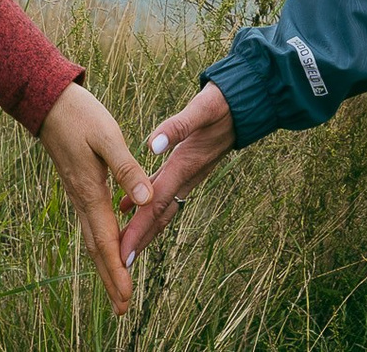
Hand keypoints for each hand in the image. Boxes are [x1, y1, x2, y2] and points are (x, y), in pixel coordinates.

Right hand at [36, 81, 154, 312]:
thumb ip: (128, 168)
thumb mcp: (108, 136)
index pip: (106, 240)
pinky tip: (110, 246)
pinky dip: (101, 243)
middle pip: (97, 249)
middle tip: (122, 308)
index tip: (127, 297)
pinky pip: (91, 224)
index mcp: (91, 192)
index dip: (118, 270)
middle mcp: (82, 199)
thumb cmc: (80, 115)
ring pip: (92, 238)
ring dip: (106, 265)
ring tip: (117, 287)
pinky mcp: (79, 186)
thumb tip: (146, 199)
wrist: (48, 102)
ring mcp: (78, 194)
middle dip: (110, 279)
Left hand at [118, 81, 233, 265]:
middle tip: (120, 264)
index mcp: (186, 165)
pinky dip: (145, 203)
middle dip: (141, 239)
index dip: (139, 229)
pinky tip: (127, 207)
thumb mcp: (201, 108)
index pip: (157, 203)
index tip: (123, 252)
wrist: (246, 103)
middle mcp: (187, 175)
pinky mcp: (186, 164)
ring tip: (122, 244)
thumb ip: (177, 126)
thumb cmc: (224, 103)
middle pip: (160, 215)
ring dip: (143, 226)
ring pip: (162, 206)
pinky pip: (163, 190)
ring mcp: (188, 172)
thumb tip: (152, 145)